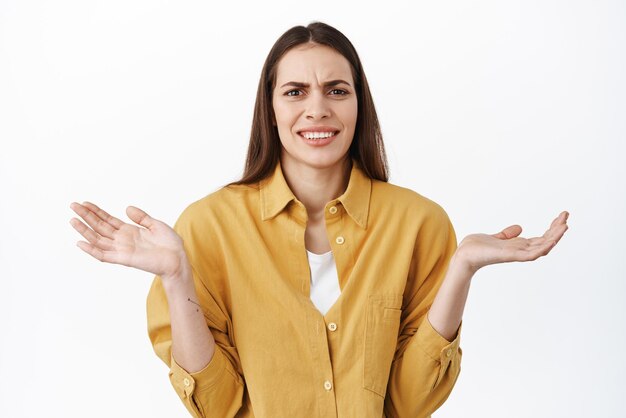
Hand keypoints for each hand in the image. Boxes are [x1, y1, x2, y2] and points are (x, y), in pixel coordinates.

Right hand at [69, 201, 188, 278]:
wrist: (178, 258)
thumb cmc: (170, 244)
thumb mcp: (155, 225)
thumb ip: (141, 217)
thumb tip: (126, 208)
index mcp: (130, 231)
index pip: (108, 220)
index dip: (96, 211)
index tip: (84, 203)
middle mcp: (123, 240)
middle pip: (99, 227)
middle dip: (86, 216)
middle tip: (72, 205)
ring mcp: (122, 249)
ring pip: (97, 239)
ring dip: (84, 230)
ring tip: (72, 220)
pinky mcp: (124, 259)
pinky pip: (103, 255)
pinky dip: (91, 250)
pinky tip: (80, 242)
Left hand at [455, 210, 569, 273]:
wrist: (463, 255)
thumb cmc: (476, 248)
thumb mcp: (495, 237)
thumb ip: (507, 234)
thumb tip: (519, 228)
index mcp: (518, 246)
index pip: (541, 238)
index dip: (552, 229)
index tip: (561, 217)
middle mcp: (520, 251)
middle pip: (545, 241)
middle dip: (557, 229)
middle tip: (567, 216)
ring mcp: (516, 254)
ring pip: (542, 247)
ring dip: (555, 237)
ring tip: (565, 225)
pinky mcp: (510, 256)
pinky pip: (531, 254)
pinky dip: (543, 248)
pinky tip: (552, 240)